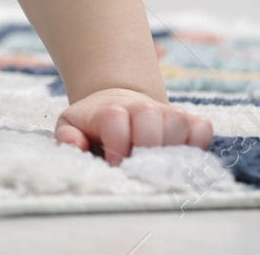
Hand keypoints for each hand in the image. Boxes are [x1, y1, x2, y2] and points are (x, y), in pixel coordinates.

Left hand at [54, 87, 212, 164]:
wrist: (117, 105)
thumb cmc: (94, 126)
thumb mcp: (71, 127)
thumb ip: (68, 138)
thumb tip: (76, 146)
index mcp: (109, 110)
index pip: (115, 120)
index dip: (116, 146)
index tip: (115, 164)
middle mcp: (141, 107)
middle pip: (149, 117)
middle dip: (144, 145)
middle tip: (139, 163)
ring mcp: (167, 112)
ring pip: (178, 121)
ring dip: (170, 145)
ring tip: (157, 160)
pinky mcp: (189, 121)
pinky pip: (202, 127)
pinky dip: (197, 142)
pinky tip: (180, 154)